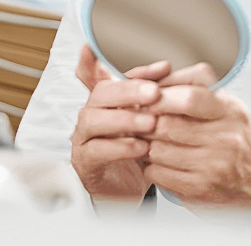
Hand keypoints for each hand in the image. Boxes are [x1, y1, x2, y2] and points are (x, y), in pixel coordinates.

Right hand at [70, 45, 168, 205]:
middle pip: (101, 92)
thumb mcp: (149, 118)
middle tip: (154, 93)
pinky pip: (96, 150)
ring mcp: (85, 136)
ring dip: (124, 119)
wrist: (127, 187)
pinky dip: (119, 147)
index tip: (156, 66)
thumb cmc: (136, 148)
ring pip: (93, 119)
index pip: (107, 73)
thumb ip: (153, 92)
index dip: (120, 64)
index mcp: (106, 99)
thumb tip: (166, 67)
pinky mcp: (85, 160)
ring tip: (150, 123)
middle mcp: (92, 112)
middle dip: (129, 91)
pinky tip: (141, 148)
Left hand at [144, 71, 250, 210]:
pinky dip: (150, 166)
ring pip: (158, 150)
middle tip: (139, 121)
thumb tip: (151, 77)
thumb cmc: (230, 135)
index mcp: (228, 110)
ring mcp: (214, 165)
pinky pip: (159, 174)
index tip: (146, 98)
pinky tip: (157, 162)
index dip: (161, 97)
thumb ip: (189, 85)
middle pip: (168, 125)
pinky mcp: (201, 188)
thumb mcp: (221, 103)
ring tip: (148, 141)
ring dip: (145, 145)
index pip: (190, 98)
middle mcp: (225, 138)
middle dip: (146, 122)